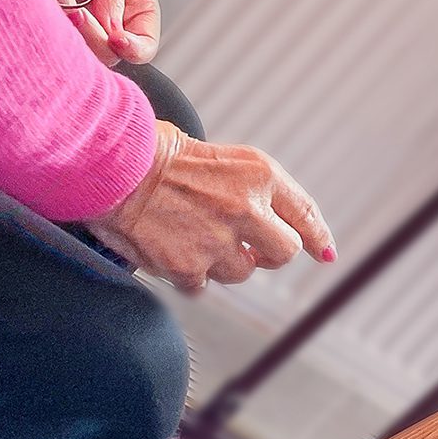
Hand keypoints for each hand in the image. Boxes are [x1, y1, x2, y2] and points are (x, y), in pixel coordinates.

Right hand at [83, 121, 335, 290]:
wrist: (114, 165)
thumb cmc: (161, 153)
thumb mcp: (226, 158)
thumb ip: (258, 190)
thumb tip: (287, 229)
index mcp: (261, 174)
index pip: (305, 212)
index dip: (317, 237)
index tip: (324, 253)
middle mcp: (248, 208)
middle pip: (283, 252)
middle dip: (267, 254)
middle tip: (247, 248)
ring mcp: (219, 241)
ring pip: (241, 272)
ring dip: (222, 261)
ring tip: (192, 234)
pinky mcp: (189, 267)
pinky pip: (202, 285)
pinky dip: (189, 274)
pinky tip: (171, 248)